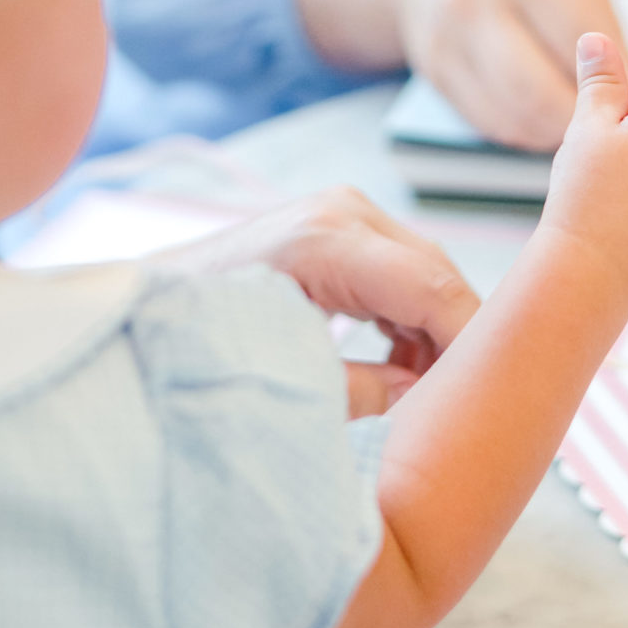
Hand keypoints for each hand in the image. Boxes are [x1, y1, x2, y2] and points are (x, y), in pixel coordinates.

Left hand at [166, 187, 478, 414]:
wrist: (139, 308)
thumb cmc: (194, 346)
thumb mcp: (278, 380)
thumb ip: (358, 394)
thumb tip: (422, 399)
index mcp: (326, 241)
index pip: (437, 290)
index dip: (473, 351)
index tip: (489, 410)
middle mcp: (343, 211)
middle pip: (440, 277)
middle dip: (460, 346)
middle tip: (467, 416)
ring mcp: (342, 213)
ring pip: (427, 276)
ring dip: (436, 336)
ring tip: (429, 403)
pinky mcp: (339, 229)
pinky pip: (401, 273)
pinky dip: (411, 322)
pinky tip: (402, 372)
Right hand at [397, 0, 627, 151]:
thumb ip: (604, 21)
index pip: (585, 41)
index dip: (623, 78)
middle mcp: (478, 1)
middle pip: (544, 91)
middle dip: (590, 116)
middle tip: (620, 120)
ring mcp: (448, 39)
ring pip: (517, 116)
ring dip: (560, 130)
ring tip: (588, 119)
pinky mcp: (435, 71)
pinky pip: (492, 122)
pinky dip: (528, 129)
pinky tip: (548, 114)